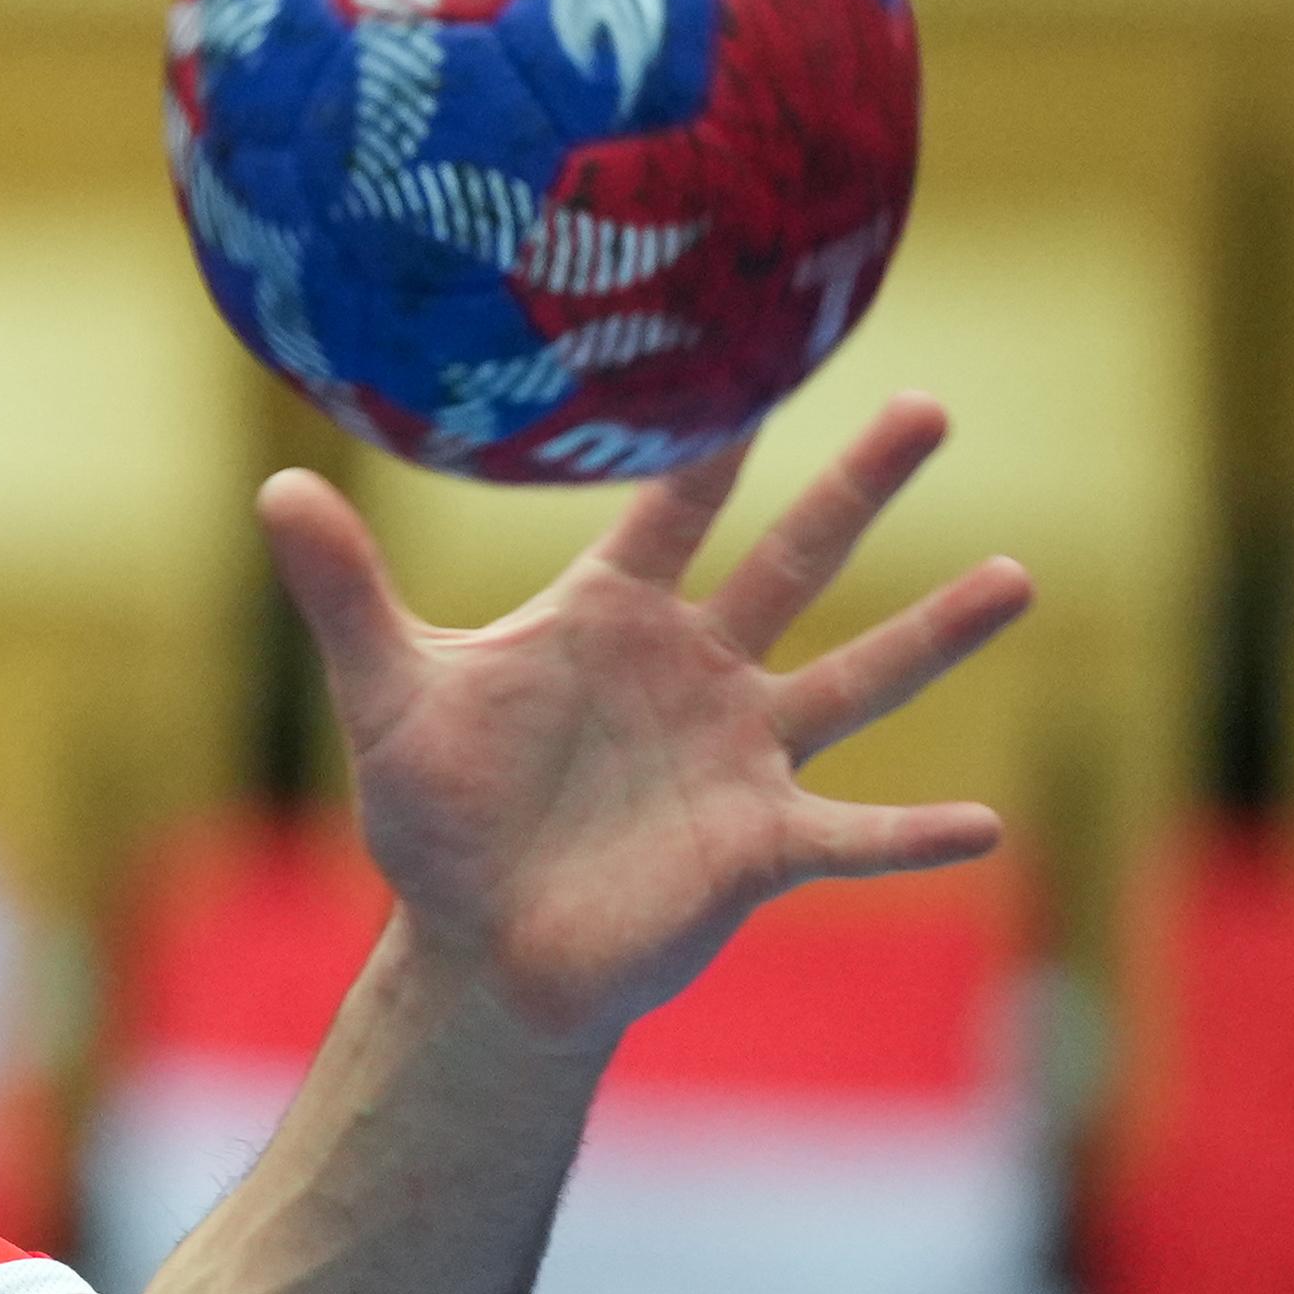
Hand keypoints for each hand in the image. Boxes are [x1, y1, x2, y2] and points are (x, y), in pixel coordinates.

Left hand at [262, 397, 1034, 1050]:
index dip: (708, 436)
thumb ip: (344, 594)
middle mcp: (693, 671)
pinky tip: (983, 826)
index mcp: (607, 619)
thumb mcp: (387, 695)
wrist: (477, 944)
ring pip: (855, 679)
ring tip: (1019, 576)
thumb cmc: (435, 815)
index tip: (754, 349)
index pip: (668, 508)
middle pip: (792, 562)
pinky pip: (851, 833)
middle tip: (930, 404)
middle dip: (858, 488)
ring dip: (936, 633)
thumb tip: (274, 483)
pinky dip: (912, 834)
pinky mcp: (758, 846)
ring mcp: (737, 755)